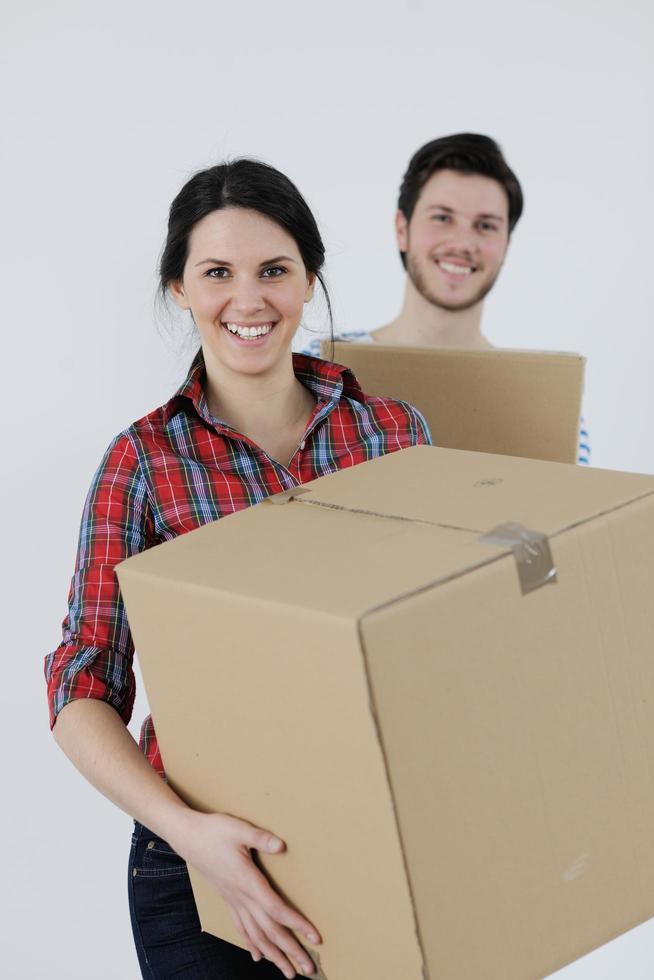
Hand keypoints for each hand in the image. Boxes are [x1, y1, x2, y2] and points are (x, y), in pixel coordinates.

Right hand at [177, 811, 320, 977]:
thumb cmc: (215, 831)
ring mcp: (234, 901)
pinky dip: (252, 944)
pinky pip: (242, 928)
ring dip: (274, 955)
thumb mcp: (239, 829)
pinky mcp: (228, 899)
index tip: (315, 938)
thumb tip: (281, 845)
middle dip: (290, 951)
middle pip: (270, 931)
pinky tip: (259, 957)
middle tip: (308, 969)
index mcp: (248, 882)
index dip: (297, 925)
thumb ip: (261, 838)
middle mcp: (241, 898)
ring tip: (289, 972)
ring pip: (256, 936)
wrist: (188, 836)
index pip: (277, 910)